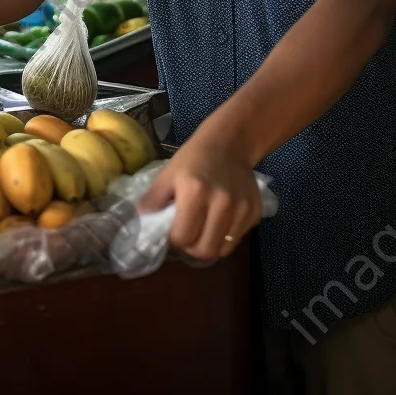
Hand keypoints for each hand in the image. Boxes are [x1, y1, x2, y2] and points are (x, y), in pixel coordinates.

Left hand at [137, 132, 262, 259]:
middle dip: (191, 247)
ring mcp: (241, 209)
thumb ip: (153, 200)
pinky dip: (225, 237)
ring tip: (201, 229)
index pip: (182, 237)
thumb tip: (141, 222)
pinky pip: (237, 239)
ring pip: (222, 250)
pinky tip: (218, 220)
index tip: (171, 230)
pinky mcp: (254, 213)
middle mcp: (221, 203)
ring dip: (208, 244)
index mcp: (195, 192)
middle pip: (204, 250)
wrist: (228, 144)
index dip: (173, 239)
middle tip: (186, 234)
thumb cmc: (193, 159)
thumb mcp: (167, 174)